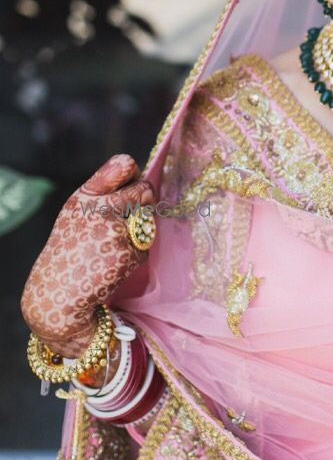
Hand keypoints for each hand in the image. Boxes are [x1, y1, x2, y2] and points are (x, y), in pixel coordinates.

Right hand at [21, 154, 154, 357]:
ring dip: (140, 229)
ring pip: (148, 218)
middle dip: (144, 201)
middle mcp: (99, 209)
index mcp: (85, 197)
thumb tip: (144, 183)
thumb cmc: (71, 251)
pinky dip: (136, 253)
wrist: (58, 294)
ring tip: (114, 244)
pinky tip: (115, 263)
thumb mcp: (76, 215)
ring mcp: (115, 230)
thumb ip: (103, 196)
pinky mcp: (127, 252)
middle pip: (144, 190)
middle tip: (127, 220)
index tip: (133, 183)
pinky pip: (146, 245)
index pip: (123, 165)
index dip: (134, 173)